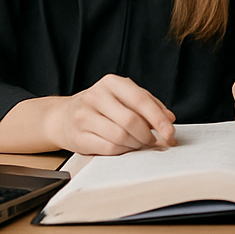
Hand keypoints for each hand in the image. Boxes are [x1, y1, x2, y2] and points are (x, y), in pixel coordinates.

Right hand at [50, 74, 176, 155]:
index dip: (158, 118)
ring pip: (120, 136)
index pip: (140, 100)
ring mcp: (84, 117)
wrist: (63, 117)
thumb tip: (169, 119)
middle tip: (155, 141)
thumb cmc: (101, 106)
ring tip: (139, 143)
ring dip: (136, 144)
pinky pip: (109, 148)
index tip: (170, 131)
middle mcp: (95, 96)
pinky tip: (125, 147)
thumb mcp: (124, 97)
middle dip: (147, 135)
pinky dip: (123, 151)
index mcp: (111, 83)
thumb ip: (148, 104)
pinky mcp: (79, 137)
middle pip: (131, 121)